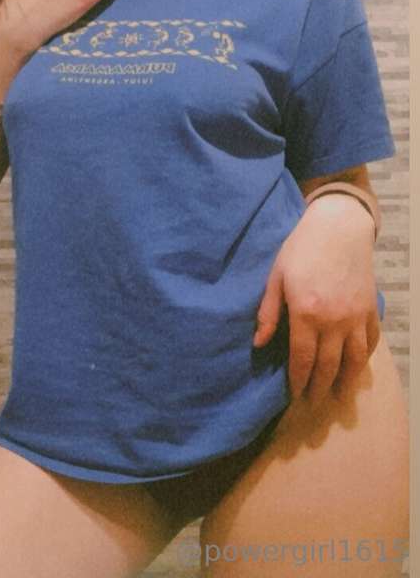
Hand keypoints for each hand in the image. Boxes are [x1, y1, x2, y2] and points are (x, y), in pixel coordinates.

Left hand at [253, 196, 379, 406]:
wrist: (339, 227)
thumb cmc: (301, 248)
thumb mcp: (277, 276)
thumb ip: (268, 312)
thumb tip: (258, 343)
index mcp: (306, 312)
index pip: (303, 358)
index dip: (298, 380)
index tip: (294, 395)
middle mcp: (334, 320)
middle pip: (328, 365)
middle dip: (320, 387)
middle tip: (314, 403)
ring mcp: (356, 316)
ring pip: (354, 360)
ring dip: (346, 381)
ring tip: (339, 396)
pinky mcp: (370, 309)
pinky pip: (370, 341)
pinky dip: (365, 357)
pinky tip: (357, 366)